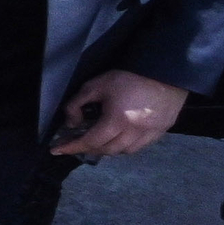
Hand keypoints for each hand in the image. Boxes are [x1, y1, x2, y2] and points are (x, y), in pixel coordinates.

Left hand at [53, 69, 187, 160]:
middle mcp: (135, 133)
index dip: (72, 147)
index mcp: (118, 121)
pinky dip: (126, 147)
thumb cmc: (129, 77)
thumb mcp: (96, 85)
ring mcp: (150, 134)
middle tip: (76, 143)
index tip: (57, 150)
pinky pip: (140, 147)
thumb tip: (71, 123)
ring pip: (124, 151)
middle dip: (88, 148)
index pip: (91, 141)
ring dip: (108, 149)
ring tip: (98, 141)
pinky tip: (119, 138)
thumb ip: (77, 104)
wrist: (166, 73)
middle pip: (107, 150)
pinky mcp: (161, 132)